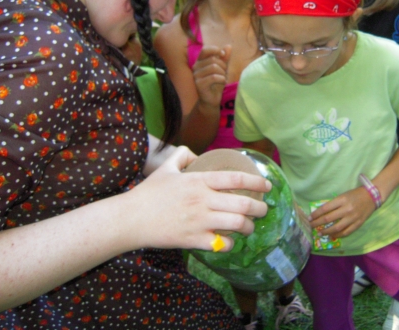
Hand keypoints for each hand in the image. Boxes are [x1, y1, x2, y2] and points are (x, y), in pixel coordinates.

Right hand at [121, 146, 270, 251]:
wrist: (130, 219)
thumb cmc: (148, 193)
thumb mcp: (165, 168)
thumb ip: (181, 156)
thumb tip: (193, 154)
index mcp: (199, 181)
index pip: (235, 178)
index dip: (256, 181)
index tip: (267, 185)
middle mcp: (203, 200)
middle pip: (243, 203)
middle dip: (259, 208)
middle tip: (263, 209)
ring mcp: (200, 221)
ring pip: (237, 224)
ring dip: (248, 227)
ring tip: (249, 227)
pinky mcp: (194, 240)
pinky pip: (222, 244)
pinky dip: (230, 244)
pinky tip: (229, 241)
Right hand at [192, 45, 231, 108]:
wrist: (211, 100)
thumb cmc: (216, 83)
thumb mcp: (222, 69)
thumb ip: (224, 58)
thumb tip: (229, 46)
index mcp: (200, 61)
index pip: (205, 50)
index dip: (215, 50)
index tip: (223, 55)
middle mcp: (195, 67)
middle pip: (213, 60)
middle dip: (223, 66)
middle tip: (224, 74)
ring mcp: (196, 75)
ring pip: (214, 67)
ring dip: (222, 73)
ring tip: (222, 79)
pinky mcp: (199, 84)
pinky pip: (214, 77)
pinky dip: (221, 79)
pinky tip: (221, 82)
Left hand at [308, 187, 374, 238]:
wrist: (372, 196)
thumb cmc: (355, 194)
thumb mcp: (343, 195)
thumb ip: (333, 204)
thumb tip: (321, 213)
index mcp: (342, 200)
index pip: (325, 208)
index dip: (316, 214)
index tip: (309, 218)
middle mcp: (346, 209)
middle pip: (328, 218)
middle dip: (317, 223)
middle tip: (311, 226)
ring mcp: (353, 218)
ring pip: (336, 228)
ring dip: (326, 231)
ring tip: (320, 233)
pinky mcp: (358, 224)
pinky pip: (346, 232)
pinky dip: (338, 235)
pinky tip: (332, 236)